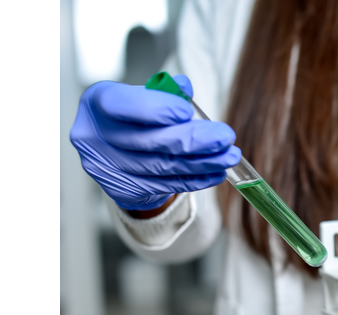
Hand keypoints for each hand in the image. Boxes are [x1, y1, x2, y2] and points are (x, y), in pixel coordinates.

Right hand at [69, 75, 240, 210]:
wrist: (116, 150)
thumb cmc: (133, 115)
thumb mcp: (143, 95)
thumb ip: (164, 91)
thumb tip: (184, 88)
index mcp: (98, 103)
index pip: (123, 105)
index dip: (155, 109)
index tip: (187, 112)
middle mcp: (96, 138)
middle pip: (150, 142)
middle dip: (194, 139)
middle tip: (224, 136)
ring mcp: (108, 168)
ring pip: (163, 166)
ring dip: (203, 162)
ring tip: (229, 155)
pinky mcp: (125, 190)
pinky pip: (168, 185)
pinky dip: (196, 179)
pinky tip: (217, 172)